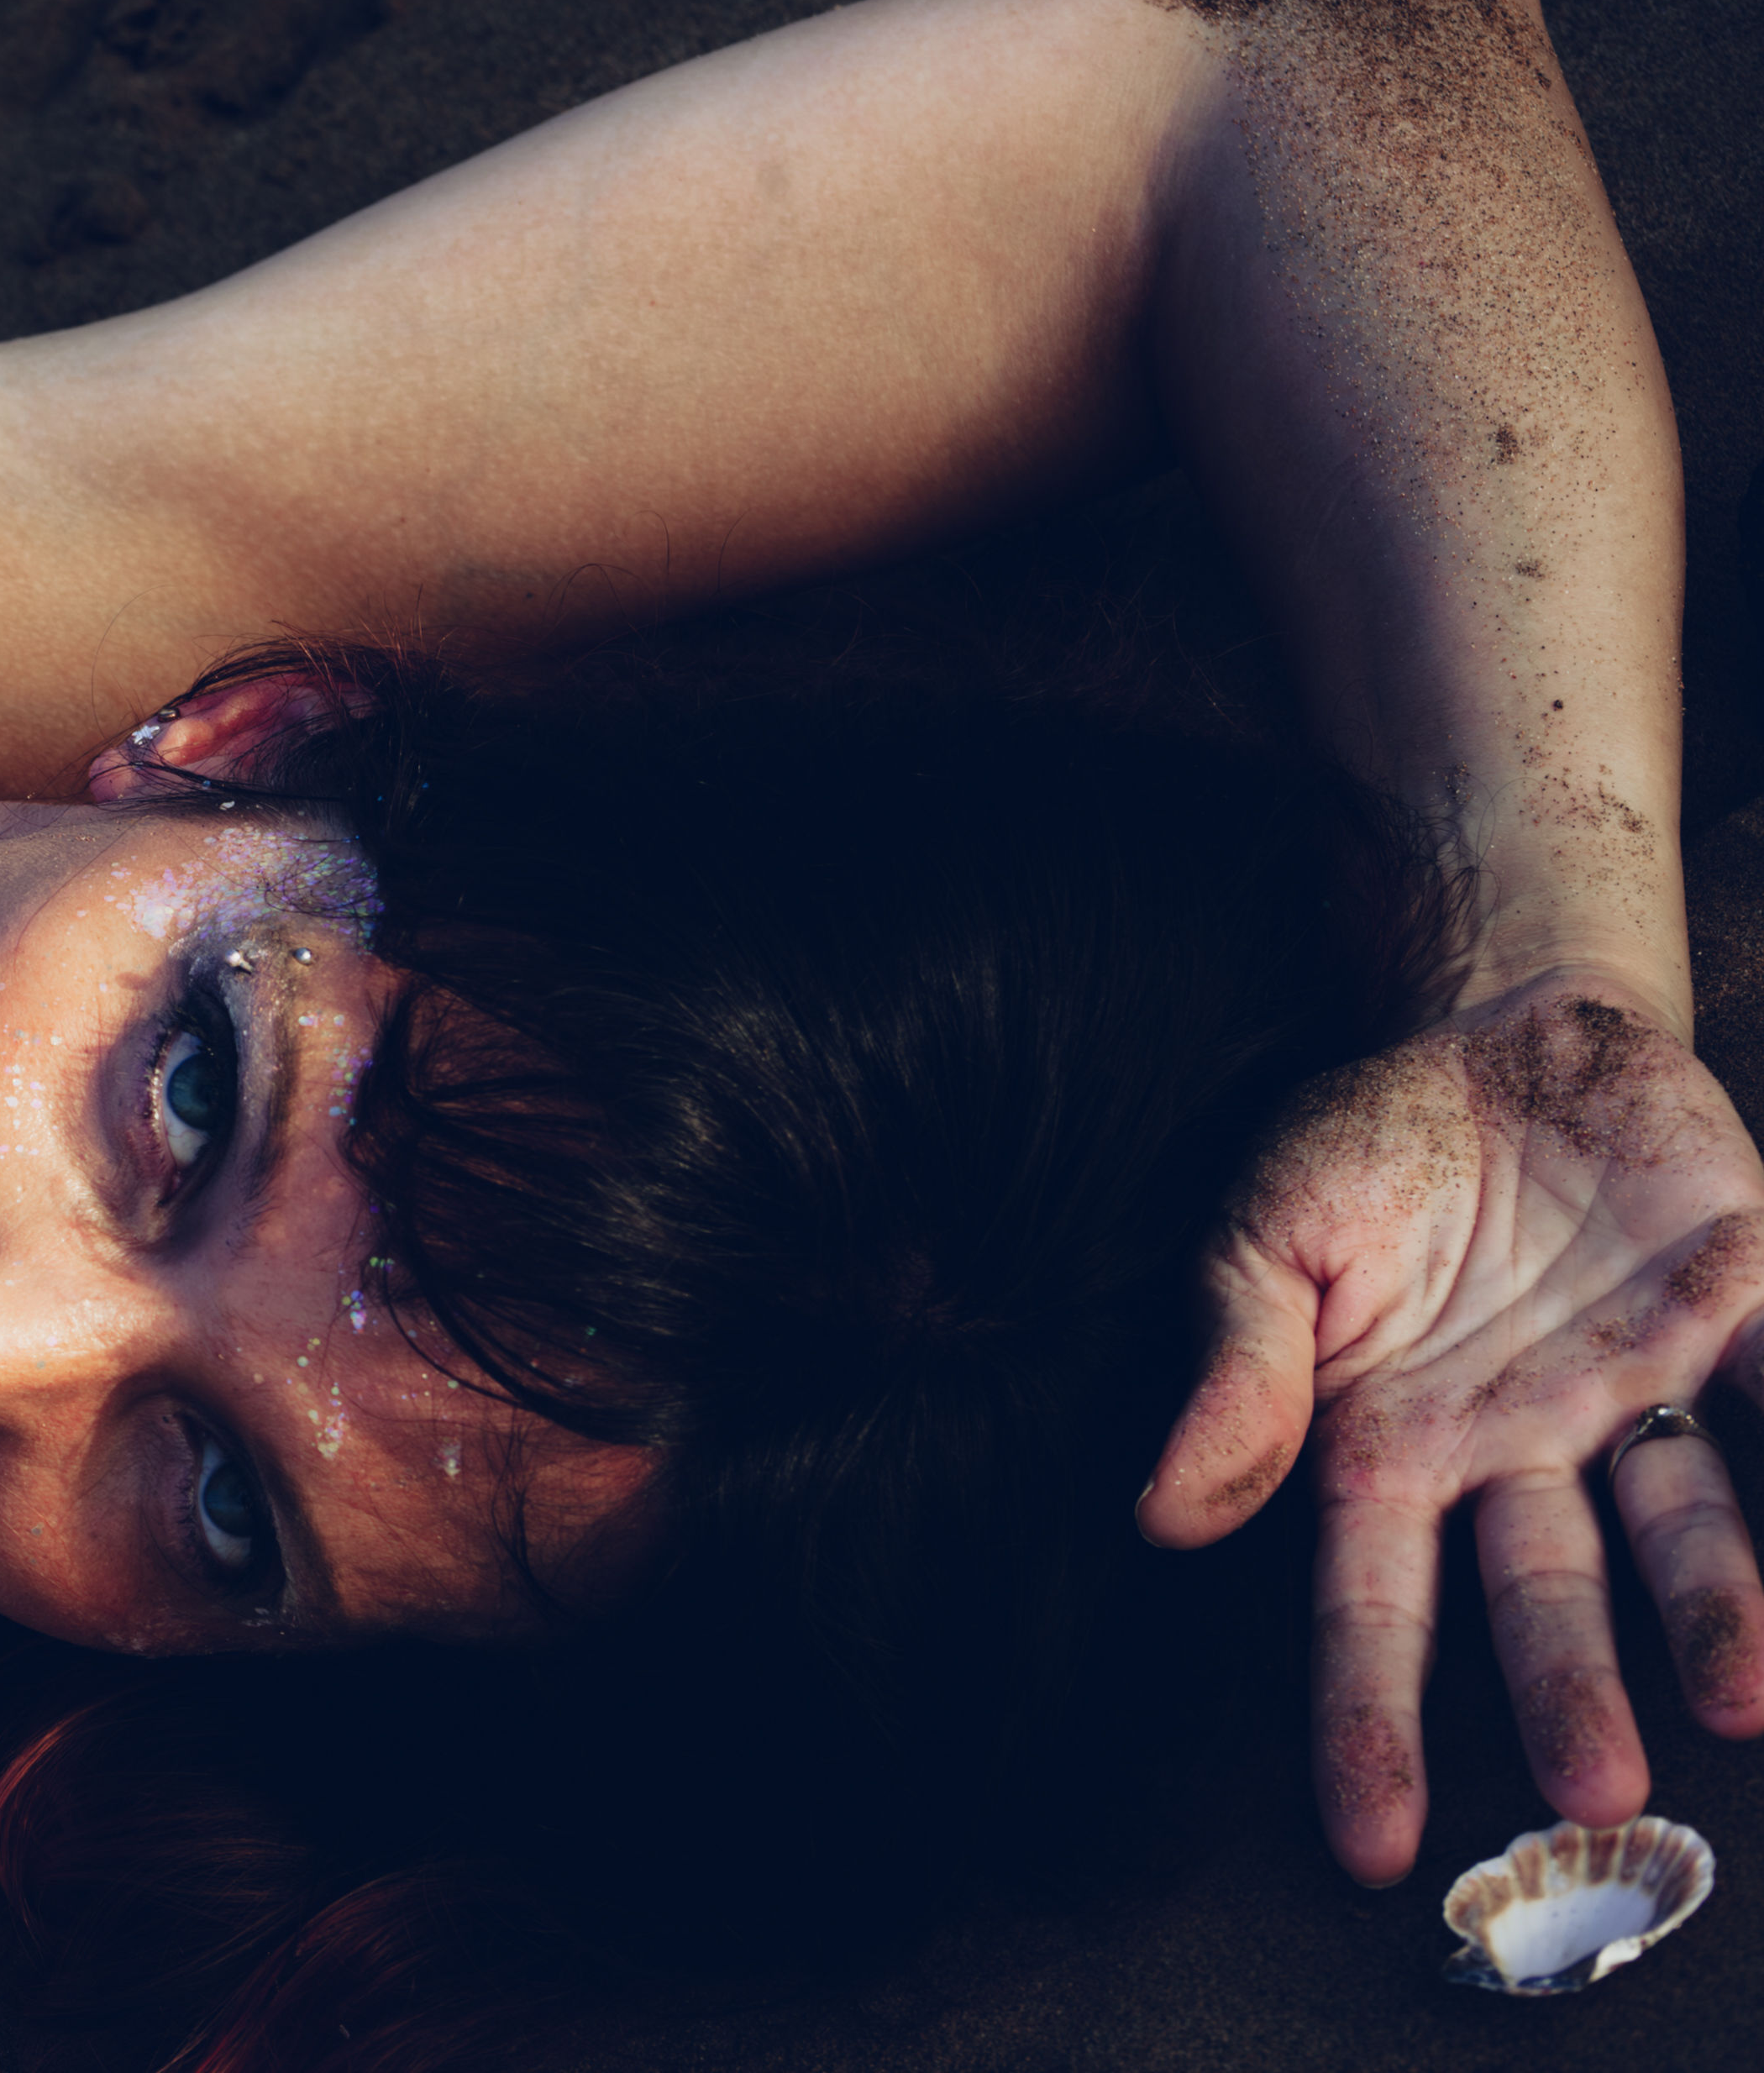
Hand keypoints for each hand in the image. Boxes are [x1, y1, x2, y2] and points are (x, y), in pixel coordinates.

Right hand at [1143, 978, 1763, 1882]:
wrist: (1504, 1025)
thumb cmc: (1363, 1147)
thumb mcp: (1261, 1232)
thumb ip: (1234, 1363)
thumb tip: (1167, 1508)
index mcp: (1392, 1448)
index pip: (1373, 1608)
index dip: (1372, 1723)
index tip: (1376, 1846)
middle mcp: (1526, 1452)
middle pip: (1549, 1595)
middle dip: (1572, 1690)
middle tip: (1602, 1789)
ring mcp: (1644, 1390)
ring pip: (1689, 1525)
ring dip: (1720, 1613)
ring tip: (1747, 1701)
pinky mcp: (1747, 1310)